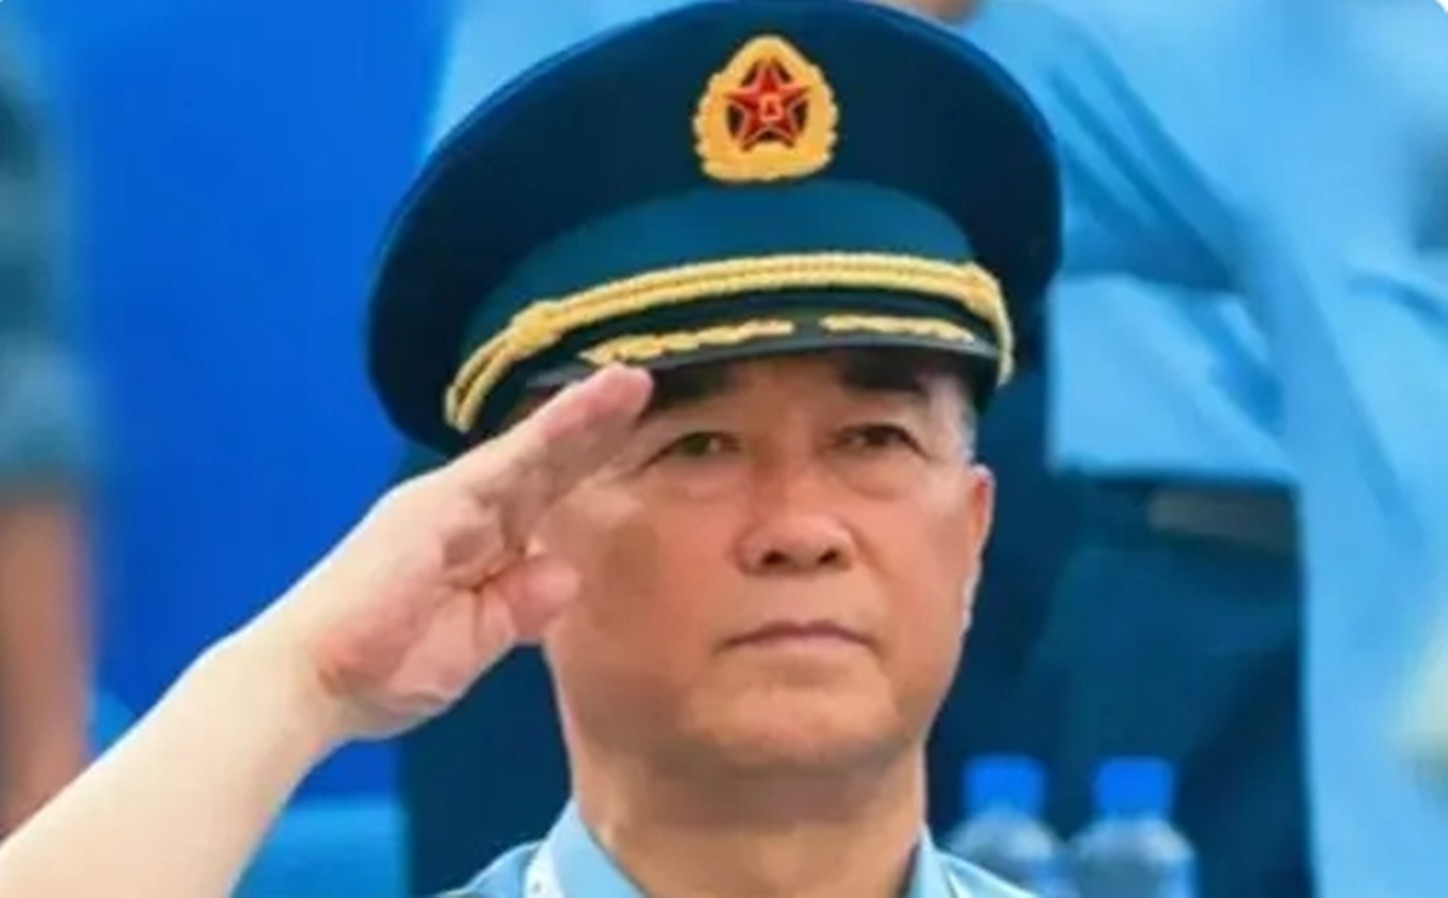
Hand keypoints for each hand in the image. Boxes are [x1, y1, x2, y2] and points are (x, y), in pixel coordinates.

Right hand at [235, 366, 651, 743]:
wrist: (309, 684)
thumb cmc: (379, 672)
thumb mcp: (472, 644)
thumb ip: (517, 608)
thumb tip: (565, 571)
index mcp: (474, 547)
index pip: (540, 500)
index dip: (583, 468)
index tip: (631, 439)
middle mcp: (463, 512)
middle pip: (543, 466)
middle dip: (595, 430)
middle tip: (642, 385)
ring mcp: (449, 502)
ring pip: (531, 451)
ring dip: (583, 415)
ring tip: (632, 380)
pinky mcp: (438, 504)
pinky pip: (507, 461)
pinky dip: (551, 432)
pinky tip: (590, 405)